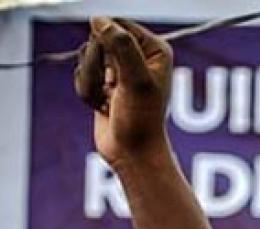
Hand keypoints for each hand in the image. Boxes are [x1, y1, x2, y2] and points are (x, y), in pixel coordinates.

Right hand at [75, 18, 173, 168]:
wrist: (132, 153)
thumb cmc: (141, 120)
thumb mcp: (136, 81)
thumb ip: (122, 47)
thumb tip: (99, 20)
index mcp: (155, 50)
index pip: (116, 24)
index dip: (106, 44)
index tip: (117, 70)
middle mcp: (139, 56)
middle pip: (96, 39)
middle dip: (96, 67)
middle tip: (113, 89)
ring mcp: (121, 69)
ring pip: (85, 57)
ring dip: (90, 82)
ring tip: (108, 102)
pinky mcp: (104, 82)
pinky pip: (81, 73)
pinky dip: (87, 92)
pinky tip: (102, 107)